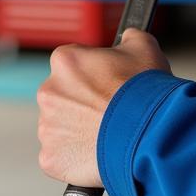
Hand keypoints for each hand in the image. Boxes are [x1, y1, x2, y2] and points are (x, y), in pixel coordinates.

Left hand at [37, 29, 169, 186]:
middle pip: (63, 95)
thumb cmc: (145, 91)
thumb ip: (128, 37)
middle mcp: (48, 91)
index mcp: (65, 60)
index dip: (93, 73)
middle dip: (82, 102)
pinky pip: (59, 155)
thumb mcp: (144, 46)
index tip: (107, 83)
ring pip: (60, 126)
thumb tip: (126, 38)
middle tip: (108, 110)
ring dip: (78, 129)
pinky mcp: (50, 158)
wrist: (148, 134)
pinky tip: (98, 151)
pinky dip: (75, 156)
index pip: (73, 63)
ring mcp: (47, 127)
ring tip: (107, 133)